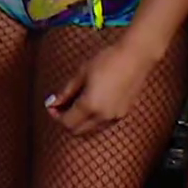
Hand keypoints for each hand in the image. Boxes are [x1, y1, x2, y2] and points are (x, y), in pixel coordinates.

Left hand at [45, 39, 162, 135]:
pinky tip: (91, 103)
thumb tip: (53, 103)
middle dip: (66, 120)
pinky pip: (102, 124)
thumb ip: (66, 92)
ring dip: (79, 121)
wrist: (135, 57)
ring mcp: (114, 117)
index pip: (67, 122)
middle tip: (60, 105)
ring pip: (90, 129)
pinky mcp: (122, 114)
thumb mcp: (81, 74)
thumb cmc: (106, 61)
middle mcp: (103, 117)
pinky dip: (92, 119)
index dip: (56, 115)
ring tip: (75, 103)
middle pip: (77, 130)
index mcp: (90, 106)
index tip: (52, 104)